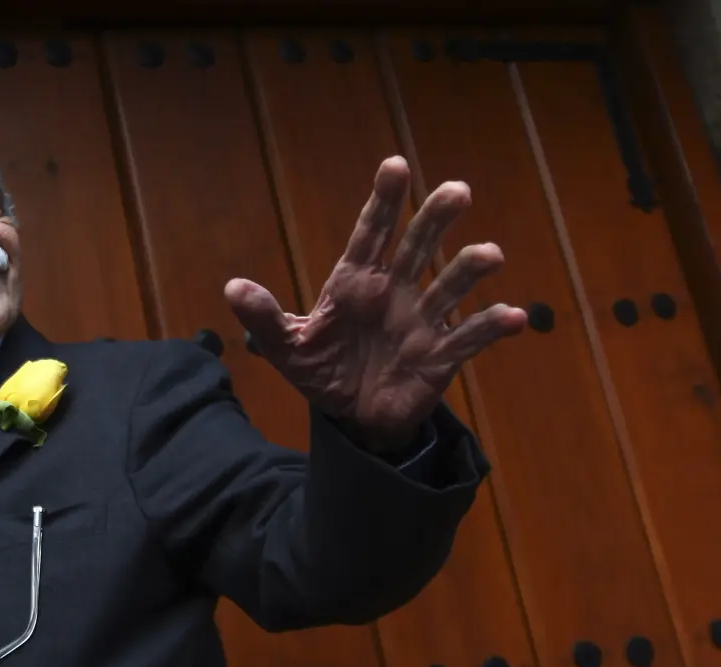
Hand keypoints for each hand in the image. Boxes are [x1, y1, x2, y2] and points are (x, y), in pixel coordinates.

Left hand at [226, 156, 526, 452]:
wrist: (353, 418)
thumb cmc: (324, 371)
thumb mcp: (286, 348)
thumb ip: (263, 318)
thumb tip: (232, 288)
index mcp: (355, 283)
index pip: (371, 234)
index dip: (383, 202)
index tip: (395, 165)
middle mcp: (394, 292)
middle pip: (417, 247)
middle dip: (435, 219)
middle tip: (457, 191)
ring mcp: (421, 322)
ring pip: (449, 287)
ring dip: (469, 269)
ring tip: (489, 253)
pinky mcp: (440, 356)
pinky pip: (470, 338)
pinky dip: (493, 327)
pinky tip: (516, 317)